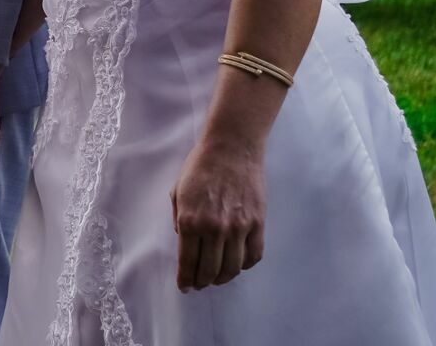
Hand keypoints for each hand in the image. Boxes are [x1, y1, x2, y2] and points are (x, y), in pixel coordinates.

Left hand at [171, 137, 265, 290]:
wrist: (231, 148)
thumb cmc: (200, 166)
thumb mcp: (178, 191)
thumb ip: (178, 218)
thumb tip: (183, 240)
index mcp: (189, 220)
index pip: (188, 261)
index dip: (186, 278)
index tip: (184, 287)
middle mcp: (214, 228)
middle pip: (209, 269)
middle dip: (202, 282)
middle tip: (199, 285)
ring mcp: (238, 227)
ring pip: (232, 267)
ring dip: (222, 278)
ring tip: (216, 279)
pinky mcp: (258, 224)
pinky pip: (253, 255)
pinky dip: (244, 265)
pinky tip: (236, 264)